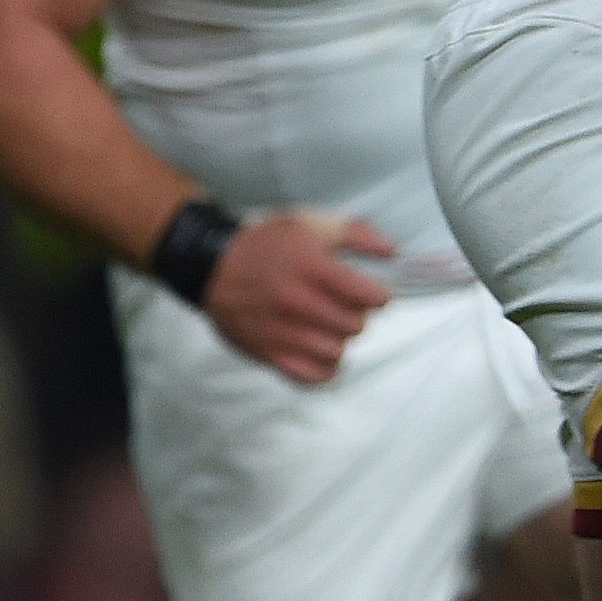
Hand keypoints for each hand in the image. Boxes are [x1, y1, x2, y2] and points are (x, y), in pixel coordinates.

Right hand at [204, 211, 395, 383]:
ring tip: (327, 326)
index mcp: (312, 268)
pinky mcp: (267, 353)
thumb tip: (391, 252)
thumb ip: (356, 234)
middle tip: (343, 306)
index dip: (377, 296)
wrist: (210, 264)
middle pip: (355, 326)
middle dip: (356, 315)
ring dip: (338, 340)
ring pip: (336, 352)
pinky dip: (322, 368)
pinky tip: (319, 351)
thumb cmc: (263, 244)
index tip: (372, 294)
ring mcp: (281, 331)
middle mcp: (297, 302)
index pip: (368, 296)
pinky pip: (311, 376)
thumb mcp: (310, 224)